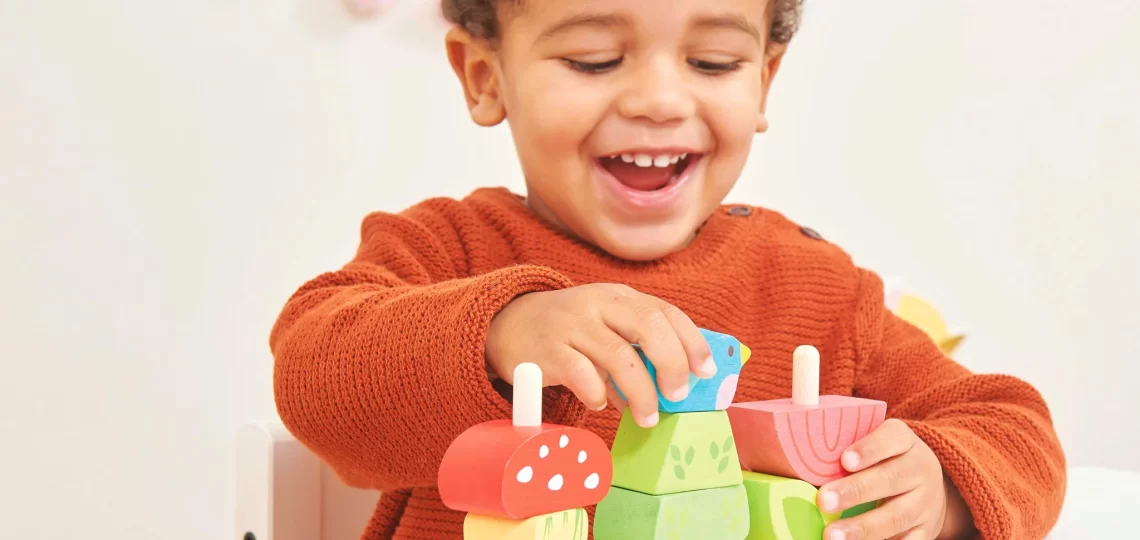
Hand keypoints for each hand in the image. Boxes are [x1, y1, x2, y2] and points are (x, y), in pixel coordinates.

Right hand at [485, 283, 715, 426]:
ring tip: (647, 418)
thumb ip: (637, 352)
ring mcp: (572, 325)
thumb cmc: (569, 333)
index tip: (707, 370)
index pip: (665, 312)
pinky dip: (598, 393)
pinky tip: (600, 402)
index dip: (692, 341)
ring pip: (618, 356)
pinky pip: (582, 374)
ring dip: (640, 392)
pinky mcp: (548, 350)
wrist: (506, 324)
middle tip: (678, 395)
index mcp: (619, 297)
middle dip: (671, 363)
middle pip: (647, 326)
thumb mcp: (605, 328)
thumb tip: (673, 392)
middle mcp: (598, 303)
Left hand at [817, 419, 963, 539]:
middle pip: (889, 479)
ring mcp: (925, 502)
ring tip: (832, 536)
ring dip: (862, 528)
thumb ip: (850, 450)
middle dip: (855, 491)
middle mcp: (920, 469)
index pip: (891, 439)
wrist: (933, 487)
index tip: (845, 461)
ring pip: (895, 516)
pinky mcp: (926, 530)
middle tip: (824, 500)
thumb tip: (802, 460)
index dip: (868, 450)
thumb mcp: (879, 446)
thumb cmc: (888, 461)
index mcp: (905, 442)